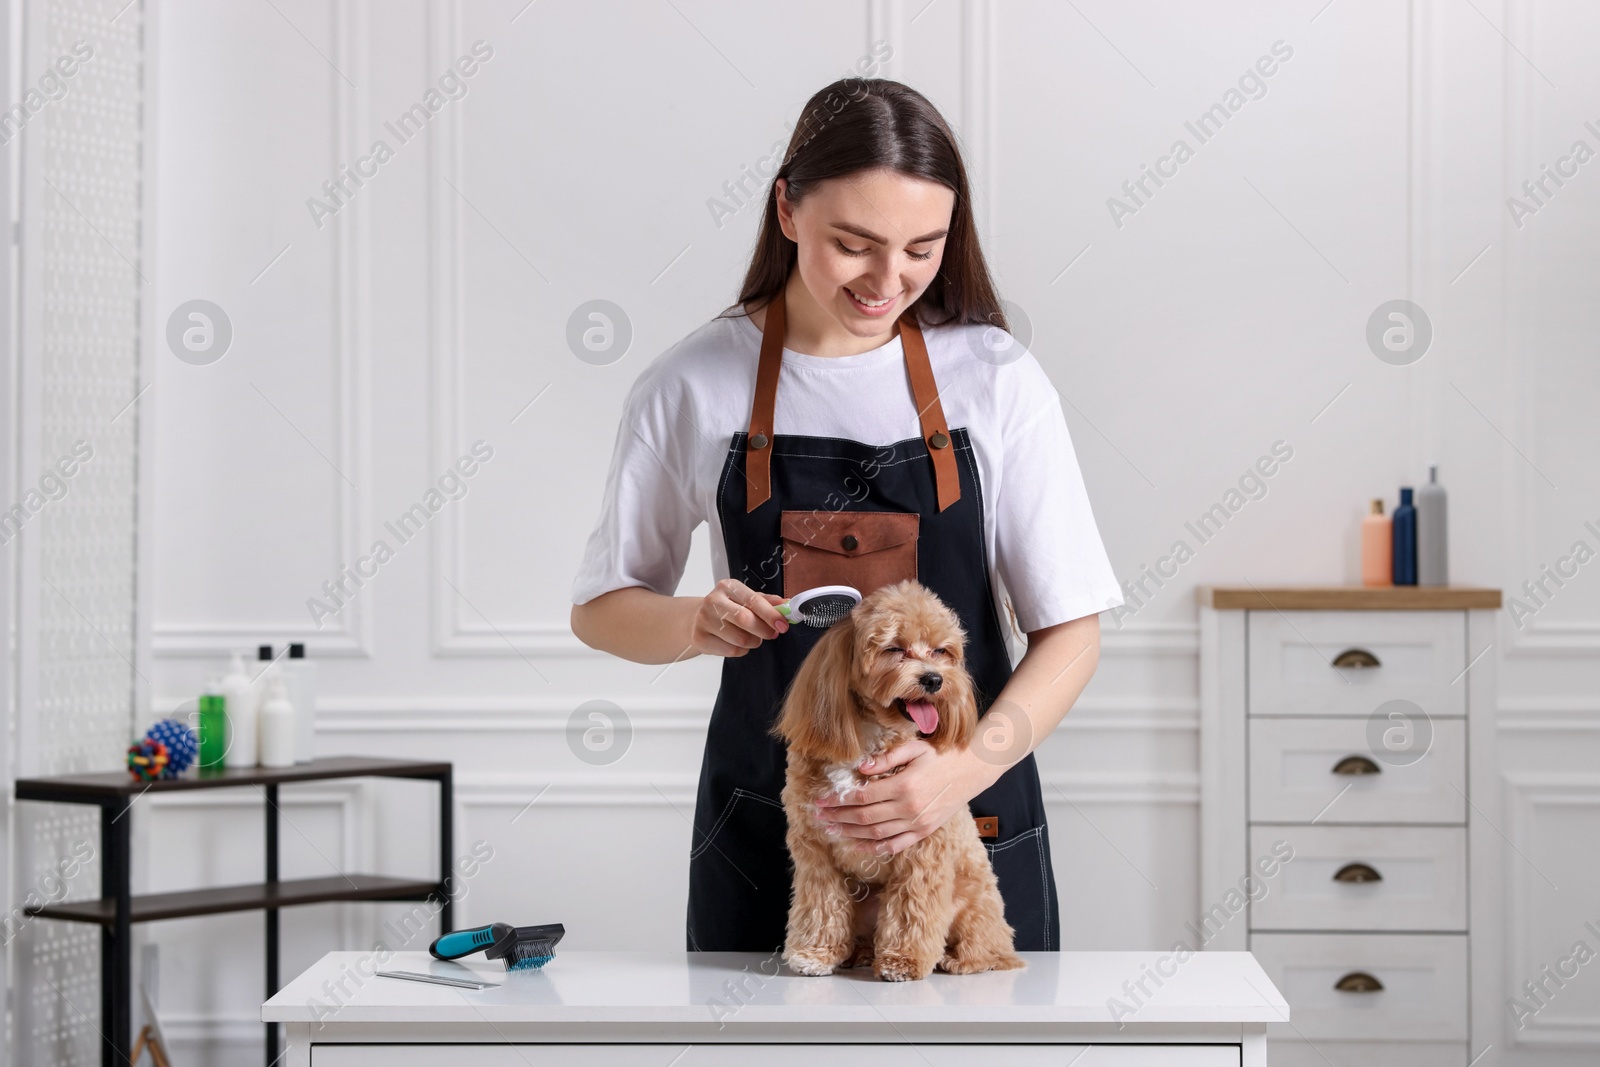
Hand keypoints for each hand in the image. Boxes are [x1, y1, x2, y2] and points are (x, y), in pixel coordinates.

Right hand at [687, 578, 789, 656]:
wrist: (699, 619)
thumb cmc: (728, 608)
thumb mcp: (747, 600)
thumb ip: (767, 602)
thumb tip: (787, 604)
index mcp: (727, 586)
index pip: (753, 600)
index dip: (771, 614)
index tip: (783, 625)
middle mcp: (713, 600)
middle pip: (744, 619)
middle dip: (763, 630)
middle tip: (772, 634)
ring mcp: (704, 620)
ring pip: (739, 639)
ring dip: (753, 642)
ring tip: (752, 638)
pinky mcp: (700, 638)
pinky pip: (730, 651)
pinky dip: (741, 651)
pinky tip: (738, 644)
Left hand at [811, 740, 989, 856]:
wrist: (971, 771)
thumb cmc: (940, 756)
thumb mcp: (914, 749)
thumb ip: (886, 758)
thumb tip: (861, 767)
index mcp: (904, 785)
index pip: (861, 796)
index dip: (838, 799)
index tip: (821, 799)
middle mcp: (909, 808)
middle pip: (863, 817)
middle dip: (837, 817)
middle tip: (818, 816)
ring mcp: (916, 824)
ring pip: (875, 834)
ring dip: (849, 833)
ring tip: (831, 829)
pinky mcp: (923, 832)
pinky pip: (894, 845)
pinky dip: (873, 848)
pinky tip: (856, 844)